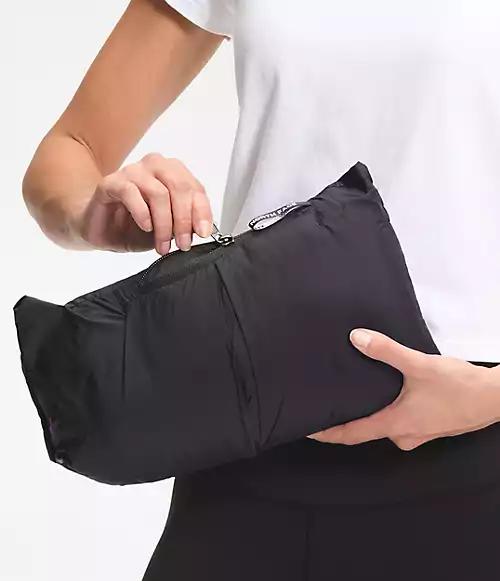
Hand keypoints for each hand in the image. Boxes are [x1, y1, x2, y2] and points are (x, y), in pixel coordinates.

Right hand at [74, 153, 213, 254]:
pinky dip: (142, 213)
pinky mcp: (111, 182)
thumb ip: (186, 224)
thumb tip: (201, 228)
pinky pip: (131, 192)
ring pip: (158, 192)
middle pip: (179, 187)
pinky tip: (145, 227)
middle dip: (184, 220)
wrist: (102, 231)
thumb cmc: (136, 227)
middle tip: (183, 243)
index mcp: (173, 174)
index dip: (202, 212)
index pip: (196, 188)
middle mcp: (155, 166)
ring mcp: (133, 172)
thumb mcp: (168, 229)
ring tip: (162, 244)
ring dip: (164, 223)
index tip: (203, 233)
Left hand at [307, 329, 499, 449]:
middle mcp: (403, 435)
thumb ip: (386, 351)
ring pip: (383, 425)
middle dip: (345, 420)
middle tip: (325, 405)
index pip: (351, 434)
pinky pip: (398, 421)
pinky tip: (386, 393)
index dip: (327, 433)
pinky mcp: (428, 426)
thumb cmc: (460, 387)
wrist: (495, 398)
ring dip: (367, 413)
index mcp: (396, 425)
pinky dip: (386, 411)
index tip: (307, 430)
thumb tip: (356, 338)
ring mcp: (417, 433)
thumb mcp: (419, 365)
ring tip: (351, 395)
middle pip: (364, 432)